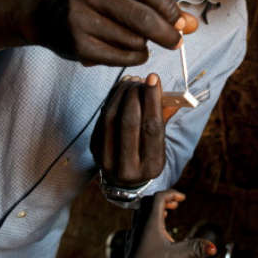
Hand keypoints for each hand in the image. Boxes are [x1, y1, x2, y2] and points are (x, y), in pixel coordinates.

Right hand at [38, 0, 195, 65]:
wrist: (46, 17)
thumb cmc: (93, 3)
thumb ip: (156, 4)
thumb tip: (191, 25)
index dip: (171, 8)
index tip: (181, 22)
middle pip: (143, 17)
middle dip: (167, 33)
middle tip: (177, 42)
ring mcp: (79, 18)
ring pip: (134, 40)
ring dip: (146, 46)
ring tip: (140, 42)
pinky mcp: (78, 45)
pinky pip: (122, 57)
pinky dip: (135, 57)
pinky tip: (133, 52)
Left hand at [92, 73, 173, 187]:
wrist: (124, 179)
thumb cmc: (147, 154)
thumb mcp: (160, 143)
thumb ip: (163, 118)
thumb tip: (163, 89)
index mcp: (151, 166)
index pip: (152, 128)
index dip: (153, 100)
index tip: (154, 78)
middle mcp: (128, 168)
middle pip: (130, 122)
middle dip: (135, 95)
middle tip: (141, 79)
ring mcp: (107, 159)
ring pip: (112, 118)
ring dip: (122, 94)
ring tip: (132, 81)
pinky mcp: (94, 149)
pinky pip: (102, 118)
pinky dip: (111, 99)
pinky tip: (121, 89)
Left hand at [124, 190, 215, 257]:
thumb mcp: (176, 256)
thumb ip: (195, 248)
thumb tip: (213, 247)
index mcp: (150, 222)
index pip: (159, 197)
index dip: (172, 194)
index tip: (183, 198)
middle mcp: (140, 224)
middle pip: (149, 201)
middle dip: (164, 199)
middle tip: (176, 203)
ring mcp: (134, 233)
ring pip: (141, 211)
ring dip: (155, 208)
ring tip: (167, 214)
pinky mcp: (132, 242)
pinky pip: (138, 223)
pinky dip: (149, 220)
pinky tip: (157, 231)